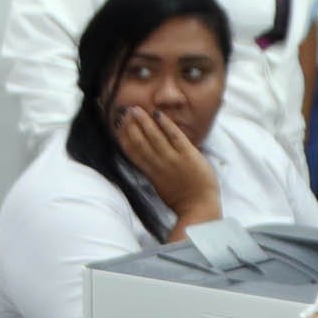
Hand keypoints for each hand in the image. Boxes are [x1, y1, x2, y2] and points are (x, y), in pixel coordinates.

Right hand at [114, 106, 221, 226]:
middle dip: (131, 126)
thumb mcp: (161, 187)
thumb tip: (147, 161)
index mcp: (151, 174)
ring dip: (144, 122)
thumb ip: (154, 173)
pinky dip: (165, 124)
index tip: (118, 125)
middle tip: (125, 112)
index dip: (124, 138)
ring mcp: (173, 159)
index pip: (133, 153)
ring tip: (136, 109)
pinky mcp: (188, 155)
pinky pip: (174, 136)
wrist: (199, 207)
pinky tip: (157, 114)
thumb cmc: (182, 201)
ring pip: (154, 137)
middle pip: (140, 142)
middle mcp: (159, 165)